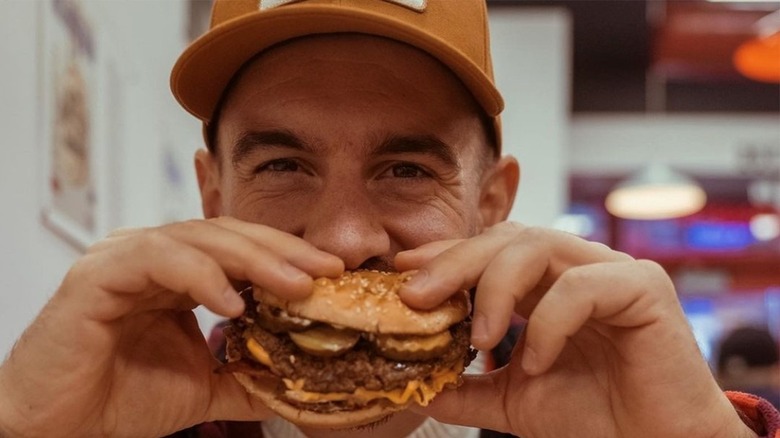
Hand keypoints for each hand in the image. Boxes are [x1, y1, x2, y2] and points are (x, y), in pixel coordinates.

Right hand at [0, 217, 342, 437]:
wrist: (56, 429)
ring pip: (198, 239)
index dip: (288, 256)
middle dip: (282, 252)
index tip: (333, 271)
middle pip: (228, 235)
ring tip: (294, 286)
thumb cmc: (119, 400)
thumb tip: (298, 380)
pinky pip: (157, 259)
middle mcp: (152, 256)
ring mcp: (123, 258)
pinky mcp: (97, 275)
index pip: (241, 249)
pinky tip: (231, 303)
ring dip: (252, 260)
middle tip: (325, 269)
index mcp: (176, 273)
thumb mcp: (202, 386)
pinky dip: (199, 276)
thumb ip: (245, 375)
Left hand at [396, 222, 755, 437]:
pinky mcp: (644, 288)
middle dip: (454, 263)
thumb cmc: (597, 417)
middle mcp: (577, 266)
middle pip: (506, 238)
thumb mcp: (514, 399)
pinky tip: (535, 361)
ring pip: (538, 247)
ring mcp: (612, 271)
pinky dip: (547, 322)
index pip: (490, 248)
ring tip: (477, 339)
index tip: (403, 273)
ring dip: (495, 289)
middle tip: (415, 296)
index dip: (445, 255)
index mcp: (548, 283)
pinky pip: (581, 287)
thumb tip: (416, 386)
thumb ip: (467, 388)